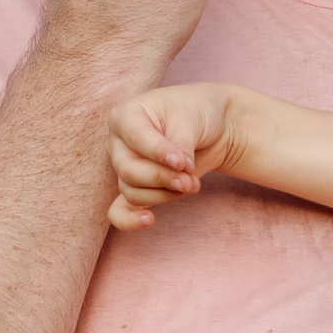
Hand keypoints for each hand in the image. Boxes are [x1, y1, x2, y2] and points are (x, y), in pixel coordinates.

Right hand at [105, 84, 246, 229]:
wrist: (212, 126)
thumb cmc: (197, 112)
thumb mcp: (191, 120)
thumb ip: (181, 145)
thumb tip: (180, 174)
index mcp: (126, 116)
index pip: (135, 138)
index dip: (158, 153)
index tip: (182, 162)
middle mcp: (119, 143)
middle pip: (128, 171)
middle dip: (162, 178)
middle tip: (190, 179)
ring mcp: (125, 166)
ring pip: (132, 191)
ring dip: (164, 193)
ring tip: (192, 184)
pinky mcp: (137, 187)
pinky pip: (121, 210)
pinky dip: (130, 220)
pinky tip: (148, 220)